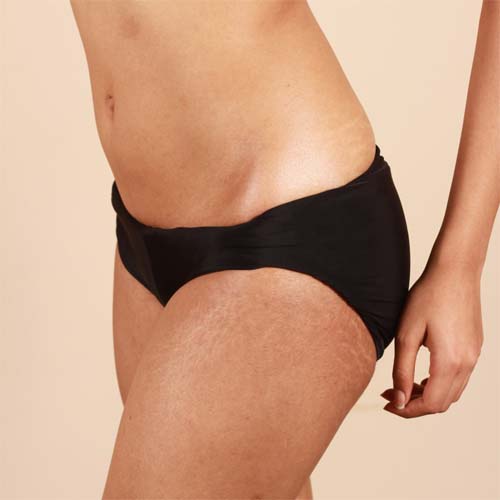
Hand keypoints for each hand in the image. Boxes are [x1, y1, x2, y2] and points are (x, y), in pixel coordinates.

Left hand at [380, 262, 483, 417]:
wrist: (454, 272)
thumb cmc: (427, 297)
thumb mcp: (406, 334)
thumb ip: (402, 370)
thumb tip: (399, 400)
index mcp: (450, 361)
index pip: (431, 404)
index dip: (407, 410)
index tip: (387, 403)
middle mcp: (468, 363)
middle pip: (443, 403)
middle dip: (415, 405)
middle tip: (390, 395)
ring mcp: (474, 356)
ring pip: (452, 393)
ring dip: (428, 395)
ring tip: (403, 385)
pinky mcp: (474, 348)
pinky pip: (459, 378)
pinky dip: (439, 383)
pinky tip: (421, 373)